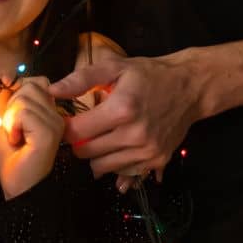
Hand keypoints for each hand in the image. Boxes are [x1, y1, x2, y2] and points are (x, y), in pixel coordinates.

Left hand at [0, 76, 65, 199]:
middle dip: (12, 106)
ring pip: (23, 98)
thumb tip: (1, 75)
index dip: (18, 92)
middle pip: (29, 86)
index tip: (13, 116)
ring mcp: (56, 123)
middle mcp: (58, 115)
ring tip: (16, 137)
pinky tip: (17, 142)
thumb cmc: (13, 161)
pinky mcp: (49, 132)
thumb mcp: (5, 123)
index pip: (36, 82)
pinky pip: (23, 112)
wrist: (19, 189)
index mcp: (50, 112)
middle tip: (14, 130)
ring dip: (11, 118)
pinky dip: (12, 126)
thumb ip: (4, 100)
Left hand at [48, 50, 206, 183]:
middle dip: (79, 143)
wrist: (190, 87)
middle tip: (84, 130)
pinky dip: (116, 166)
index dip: (65, 128)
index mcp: (121, 109)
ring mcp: (147, 151)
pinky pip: (125, 174)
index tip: (67, 122)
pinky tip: (117, 151)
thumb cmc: (150, 74)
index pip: (77, 132)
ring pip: (103, 168)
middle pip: (86, 153)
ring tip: (102, 138)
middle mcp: (134, 134)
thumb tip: (51, 92)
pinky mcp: (157, 160)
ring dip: (96, 156)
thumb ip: (81, 79)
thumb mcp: (116, 67)